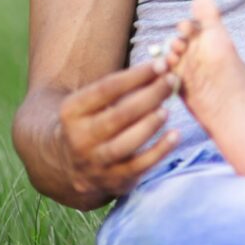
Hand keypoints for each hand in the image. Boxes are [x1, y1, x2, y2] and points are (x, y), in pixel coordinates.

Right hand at [57, 57, 180, 199]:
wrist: (69, 163)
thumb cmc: (93, 119)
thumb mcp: (93, 101)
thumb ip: (124, 86)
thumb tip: (163, 67)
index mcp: (72, 111)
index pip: (106, 89)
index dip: (136, 76)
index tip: (161, 64)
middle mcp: (80, 138)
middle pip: (118, 116)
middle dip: (149, 96)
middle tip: (171, 82)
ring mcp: (96, 163)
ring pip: (126, 144)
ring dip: (150, 125)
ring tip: (167, 109)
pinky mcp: (113, 181)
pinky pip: (139, 167)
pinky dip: (159, 151)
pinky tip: (175, 136)